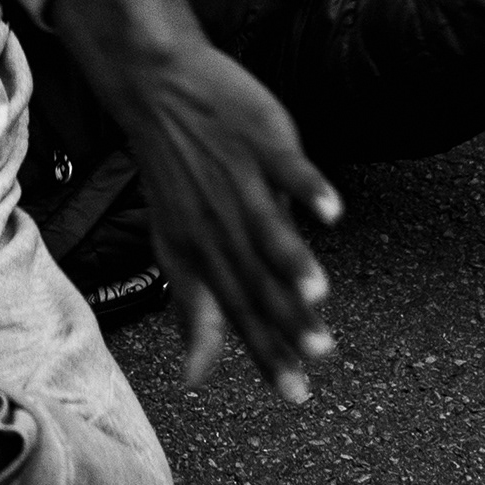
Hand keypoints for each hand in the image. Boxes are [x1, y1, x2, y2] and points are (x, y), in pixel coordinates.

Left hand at [41, 0, 340, 397]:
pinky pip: (285, 168)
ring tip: (318, 291)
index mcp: (205, 252)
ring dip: (292, 259)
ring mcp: (242, 181)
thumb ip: (194, 310)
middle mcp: (222, 224)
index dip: (268, 354)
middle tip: (319, 352)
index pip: (240, 313)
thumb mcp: (175, 247)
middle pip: (257, 278)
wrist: (155, 90)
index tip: (298, 394)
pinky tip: (329, 210)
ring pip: (267, 228)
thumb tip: (195, 375)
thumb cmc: (173, 175)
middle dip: (288, 317)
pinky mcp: (260, 141)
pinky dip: (306, 187)